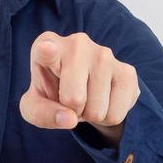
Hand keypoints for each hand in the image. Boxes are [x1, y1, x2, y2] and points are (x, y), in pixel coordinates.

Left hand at [19, 31, 139, 144]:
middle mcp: (77, 43)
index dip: (47, 52)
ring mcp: (105, 54)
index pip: (46, 50)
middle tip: (70, 100)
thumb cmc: (52, 93)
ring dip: (90, 115)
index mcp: (46, 45)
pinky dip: (108, 117)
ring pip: (97, 110)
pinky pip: (116, 114)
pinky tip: (103, 100)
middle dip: (72, 110)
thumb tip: (70, 119)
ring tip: (86, 98)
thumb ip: (42, 114)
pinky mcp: (127, 70)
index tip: (46, 49)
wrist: (82, 89)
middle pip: (74, 99)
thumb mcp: (35, 107)